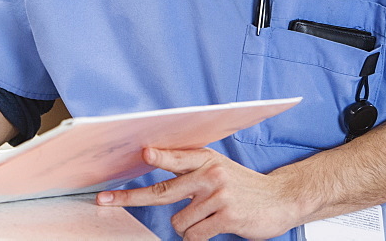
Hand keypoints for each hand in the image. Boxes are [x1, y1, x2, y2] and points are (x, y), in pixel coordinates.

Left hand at [95, 147, 299, 239]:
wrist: (281, 198)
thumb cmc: (241, 185)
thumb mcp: (216, 167)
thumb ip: (188, 168)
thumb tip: (152, 160)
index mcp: (204, 158)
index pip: (175, 157)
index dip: (159, 156)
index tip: (143, 153)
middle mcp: (210, 174)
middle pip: (162, 190)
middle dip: (131, 197)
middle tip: (105, 200)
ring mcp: (219, 196)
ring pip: (178, 221)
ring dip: (188, 226)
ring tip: (208, 218)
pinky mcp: (227, 217)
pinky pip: (195, 234)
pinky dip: (198, 236)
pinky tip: (215, 227)